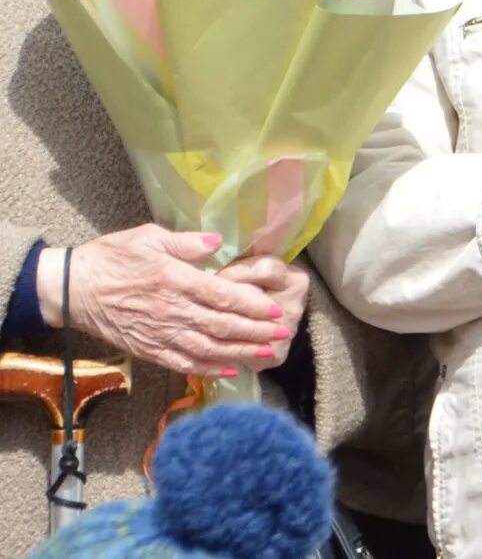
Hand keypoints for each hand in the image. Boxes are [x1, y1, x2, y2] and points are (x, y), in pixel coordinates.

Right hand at [55, 226, 293, 377]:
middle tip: (283, 334)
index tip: (274, 309)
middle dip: (256, 332)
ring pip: (208, 348)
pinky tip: (229, 370)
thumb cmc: (111, 258)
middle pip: (222, 325)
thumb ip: (186, 242)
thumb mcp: (148, 237)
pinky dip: (208, 368)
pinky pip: (182, 362)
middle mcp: (171, 311)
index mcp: (175, 281)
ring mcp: (159, 334)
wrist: (72, 290)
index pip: (223, 296)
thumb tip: (219, 242)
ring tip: (267, 354)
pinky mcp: (148, 349)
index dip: (252, 305)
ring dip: (240, 353)